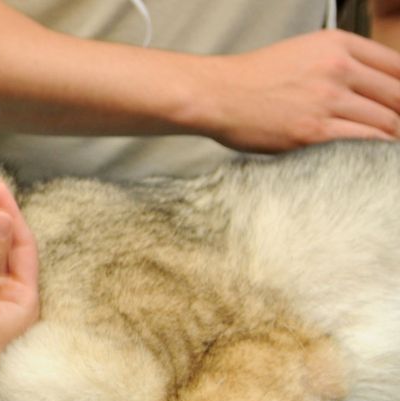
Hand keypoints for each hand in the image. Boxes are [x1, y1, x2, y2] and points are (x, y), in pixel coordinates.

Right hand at [202, 30, 399, 150]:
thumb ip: (338, 64)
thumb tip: (370, 89)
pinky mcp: (314, 132)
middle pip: (397, 95)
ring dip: (392, 136)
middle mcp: (337, 69)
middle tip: (397, 128)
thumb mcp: (302, 53)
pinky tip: (374, 158)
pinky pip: (363, 142)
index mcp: (337, 45)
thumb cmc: (252, 79)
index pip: (397, 66)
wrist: (216, 95)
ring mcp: (327, 101)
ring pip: (385, 121)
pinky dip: (376, 151)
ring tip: (389, 146)